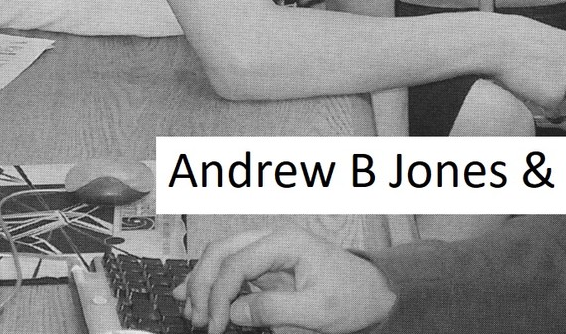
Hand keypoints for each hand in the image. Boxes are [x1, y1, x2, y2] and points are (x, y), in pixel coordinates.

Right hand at [174, 225, 395, 333]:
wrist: (373, 291)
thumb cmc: (351, 296)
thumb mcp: (317, 309)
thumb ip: (275, 308)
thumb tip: (235, 311)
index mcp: (287, 242)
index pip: (237, 262)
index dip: (220, 295)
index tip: (216, 326)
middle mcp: (274, 240)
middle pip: (222, 251)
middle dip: (204, 284)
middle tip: (199, 320)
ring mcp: (269, 251)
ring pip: (222, 255)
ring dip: (203, 282)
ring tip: (192, 313)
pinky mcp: (267, 266)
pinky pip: (231, 267)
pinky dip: (212, 282)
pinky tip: (195, 298)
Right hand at [481, 14, 565, 109]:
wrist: (497, 43)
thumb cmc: (514, 37)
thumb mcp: (549, 39)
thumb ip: (563, 55)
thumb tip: (564, 71)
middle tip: (545, 87)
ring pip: (564, 99)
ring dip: (550, 95)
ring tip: (530, 77)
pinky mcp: (556, 96)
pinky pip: (551, 108)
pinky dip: (539, 103)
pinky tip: (527, 85)